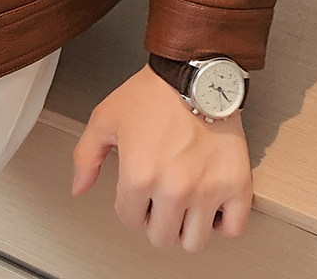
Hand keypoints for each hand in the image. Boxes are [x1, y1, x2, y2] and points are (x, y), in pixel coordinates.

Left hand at [69, 62, 253, 252]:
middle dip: (155, 221)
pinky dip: (223, 224)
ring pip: (195, 243)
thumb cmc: (152, 94)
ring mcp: (207, 190)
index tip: (137, 191)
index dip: (129, 205)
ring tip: (184, 207)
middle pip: (162, 237)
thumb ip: (86, 156)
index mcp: (138, 175)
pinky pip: (234, 229)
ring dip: (186, 228)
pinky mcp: (237, 185)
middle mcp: (173, 188)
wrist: (193, 74)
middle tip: (159, 201)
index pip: (128, 219)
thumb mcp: (106, 118)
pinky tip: (212, 206)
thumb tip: (79, 188)